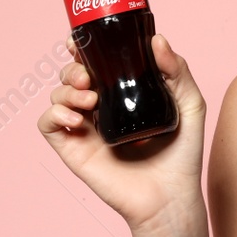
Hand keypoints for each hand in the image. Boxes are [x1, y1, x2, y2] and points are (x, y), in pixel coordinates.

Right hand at [37, 32, 206, 231]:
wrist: (170, 196)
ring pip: (57, 94)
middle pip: (71, 74)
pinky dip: (54, 114)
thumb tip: (156, 40)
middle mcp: (100, 108)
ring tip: (90, 99)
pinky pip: (47, 124)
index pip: (94, 62)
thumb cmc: (182, 154)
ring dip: (66, 89)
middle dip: (73, 68)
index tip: (81, 41)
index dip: (82, 47)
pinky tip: (76, 118)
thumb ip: (178, 70)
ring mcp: (84, 128)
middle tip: (89, 77)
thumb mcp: (189, 105)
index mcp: (123, 93)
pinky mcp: (73, 149)